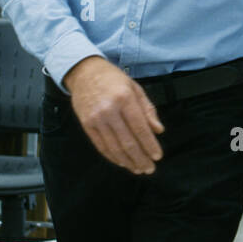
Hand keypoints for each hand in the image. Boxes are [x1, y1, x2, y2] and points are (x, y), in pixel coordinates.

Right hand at [63, 56, 164, 174]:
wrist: (84, 72)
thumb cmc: (113, 79)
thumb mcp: (135, 88)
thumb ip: (148, 109)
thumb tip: (158, 130)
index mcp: (124, 99)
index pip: (140, 128)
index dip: (150, 145)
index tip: (158, 156)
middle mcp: (109, 110)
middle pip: (127, 142)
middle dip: (140, 158)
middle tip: (150, 169)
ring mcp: (96, 119)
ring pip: (114, 148)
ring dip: (128, 162)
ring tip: (138, 169)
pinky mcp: (86, 125)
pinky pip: (101, 146)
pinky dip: (113, 157)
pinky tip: (123, 162)